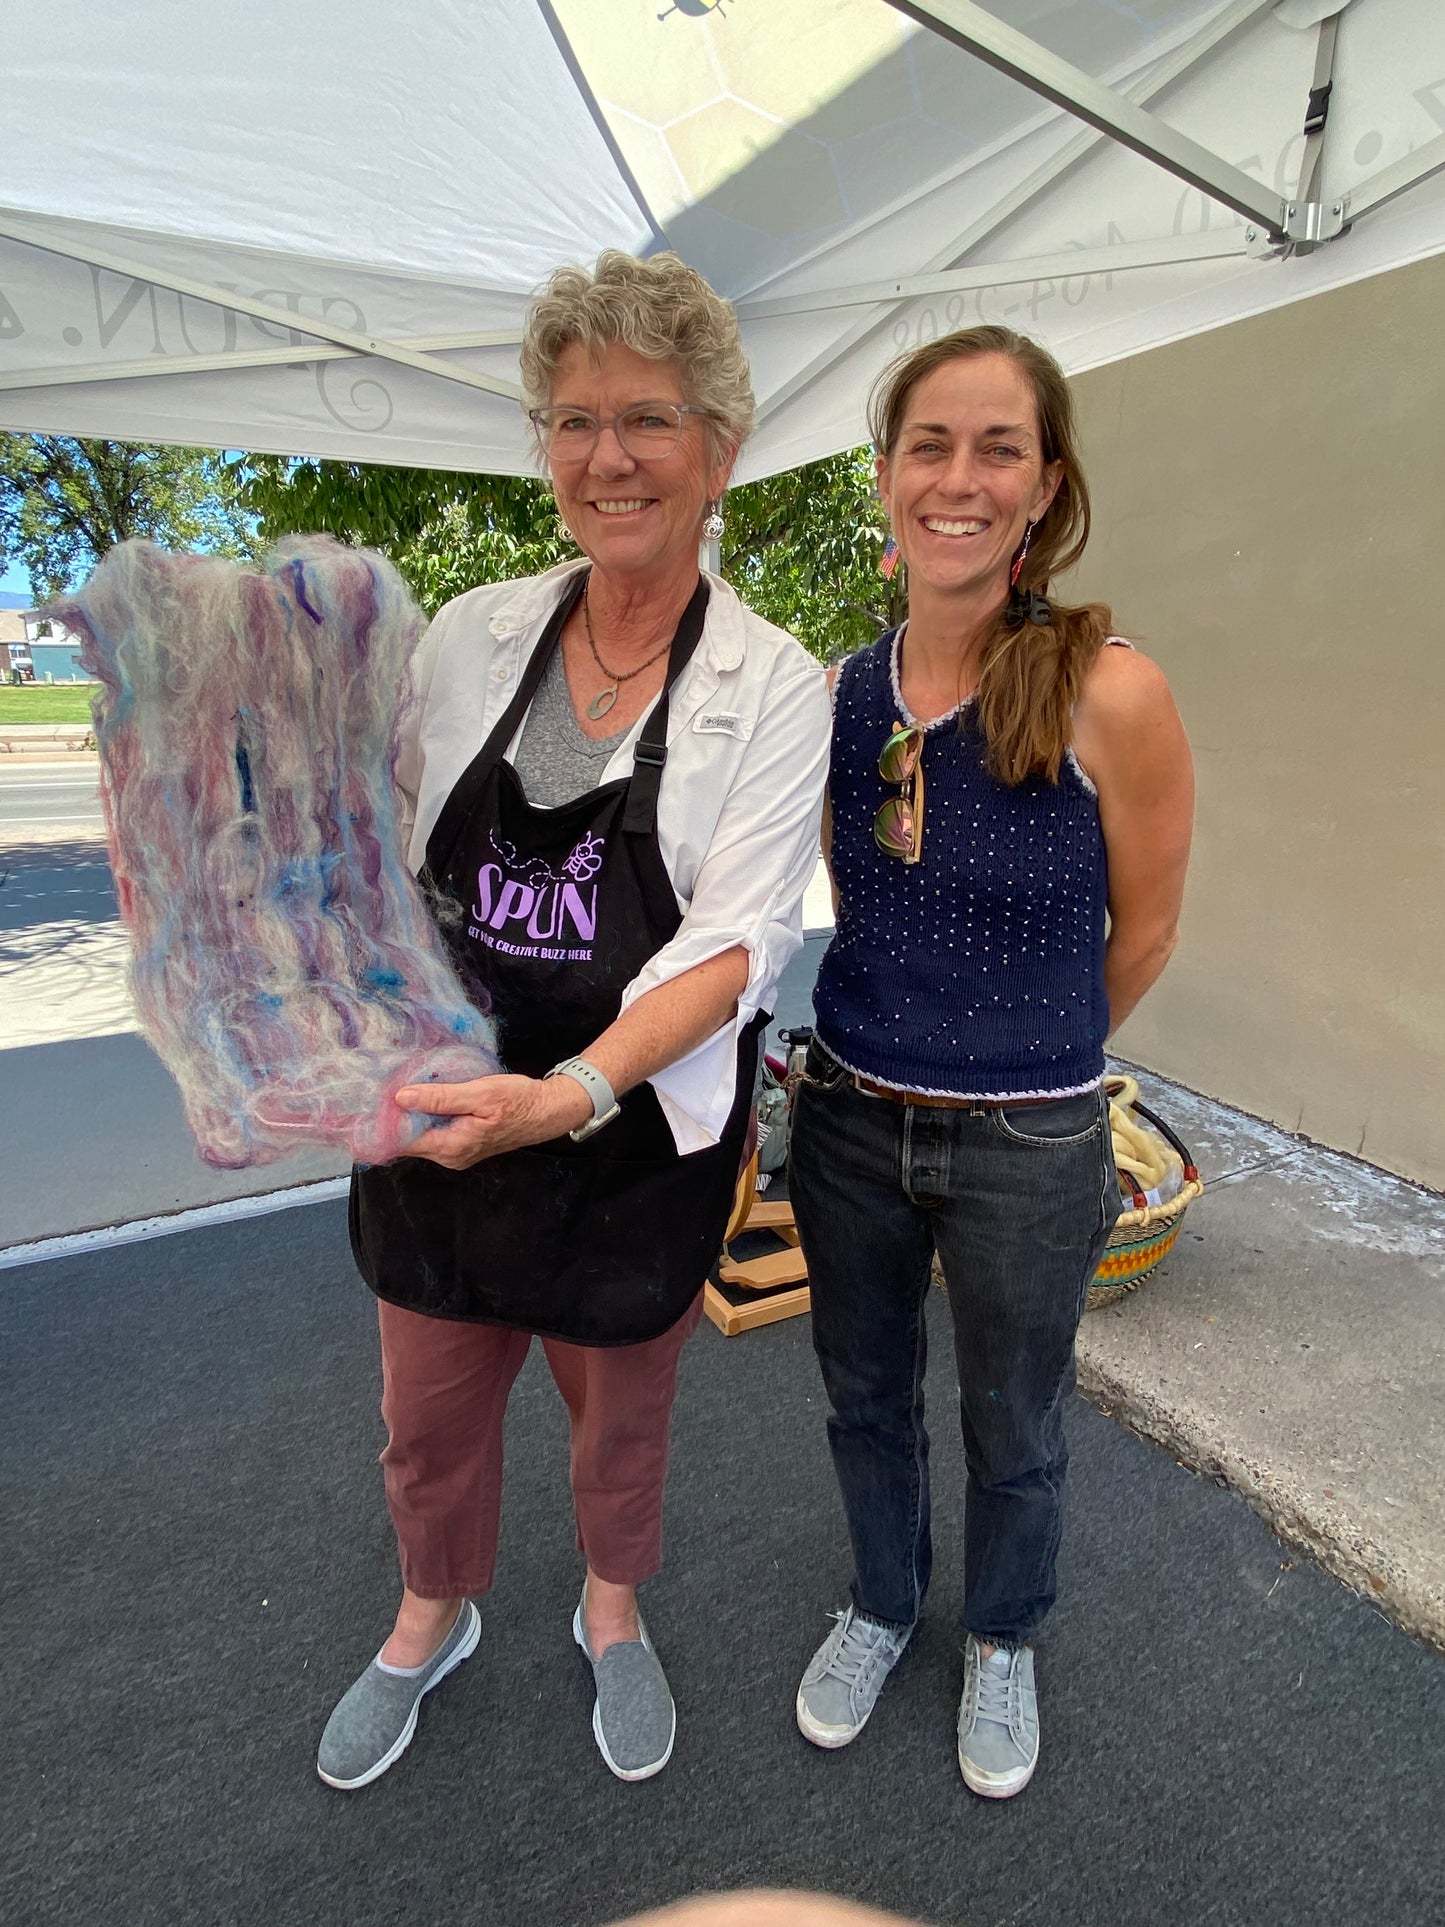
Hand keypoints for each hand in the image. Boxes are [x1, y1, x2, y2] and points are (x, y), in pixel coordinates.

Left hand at [393, 1072, 591, 1169]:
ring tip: (408, 1086)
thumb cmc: (518, 1101)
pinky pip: (435, 1133)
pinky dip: (428, 1116)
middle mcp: (450, 1157)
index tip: (376, 1096)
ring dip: (414, 1114)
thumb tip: (401, 1097)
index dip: (387, 1119)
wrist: (548, 1111)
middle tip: (390, 1083)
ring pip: (422, 1135)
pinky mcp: (463, 1146)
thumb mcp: (479, 1093)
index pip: (402, 1140)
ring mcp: (456, 1154)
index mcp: (451, 1147)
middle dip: (398, 1115)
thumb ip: (440, 1098)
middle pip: (409, 1139)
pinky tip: (429, 1096)